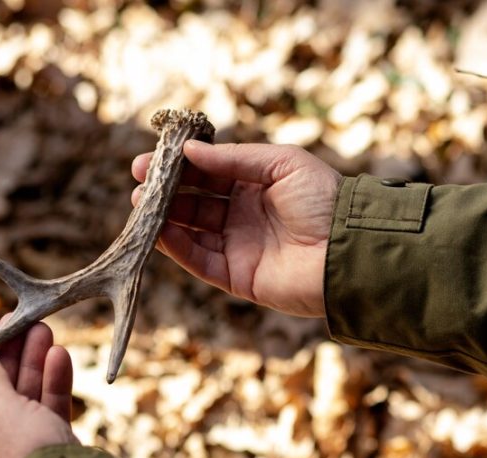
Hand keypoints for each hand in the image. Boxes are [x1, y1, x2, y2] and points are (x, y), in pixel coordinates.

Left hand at [0, 320, 77, 457]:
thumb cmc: (23, 457)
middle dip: (7, 353)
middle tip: (20, 321)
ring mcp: (18, 446)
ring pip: (22, 395)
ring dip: (33, 361)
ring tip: (45, 329)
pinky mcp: (49, 446)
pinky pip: (46, 408)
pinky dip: (52, 382)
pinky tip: (60, 356)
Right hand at [132, 141, 340, 317]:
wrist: (347, 251)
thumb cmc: (324, 201)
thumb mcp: (282, 164)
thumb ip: (235, 158)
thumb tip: (190, 152)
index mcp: (256, 185)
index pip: (209, 173)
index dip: (180, 167)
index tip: (151, 159)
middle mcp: (244, 215)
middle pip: (195, 200)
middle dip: (166, 191)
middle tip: (139, 181)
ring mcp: (238, 246)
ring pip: (191, 230)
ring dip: (164, 217)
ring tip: (140, 203)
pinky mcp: (236, 276)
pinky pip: (199, 260)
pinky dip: (177, 246)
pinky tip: (159, 230)